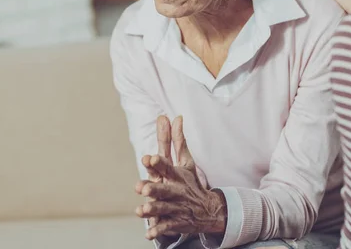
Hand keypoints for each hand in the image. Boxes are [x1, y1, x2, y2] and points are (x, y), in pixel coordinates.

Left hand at [136, 116, 226, 238]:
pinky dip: (159, 231)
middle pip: (165, 190)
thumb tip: (176, 116)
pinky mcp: (177, 222)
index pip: (168, 167)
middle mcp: (177, 191)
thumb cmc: (191, 183)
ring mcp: (177, 207)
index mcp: (177, 175)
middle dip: (155, 189)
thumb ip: (178, 140)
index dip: (158, 162)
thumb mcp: (186, 162)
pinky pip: (167, 227)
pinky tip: (149, 233)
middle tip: (142, 188)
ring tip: (140, 211)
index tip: (148, 158)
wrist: (209, 210)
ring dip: (152, 210)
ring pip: (163, 209)